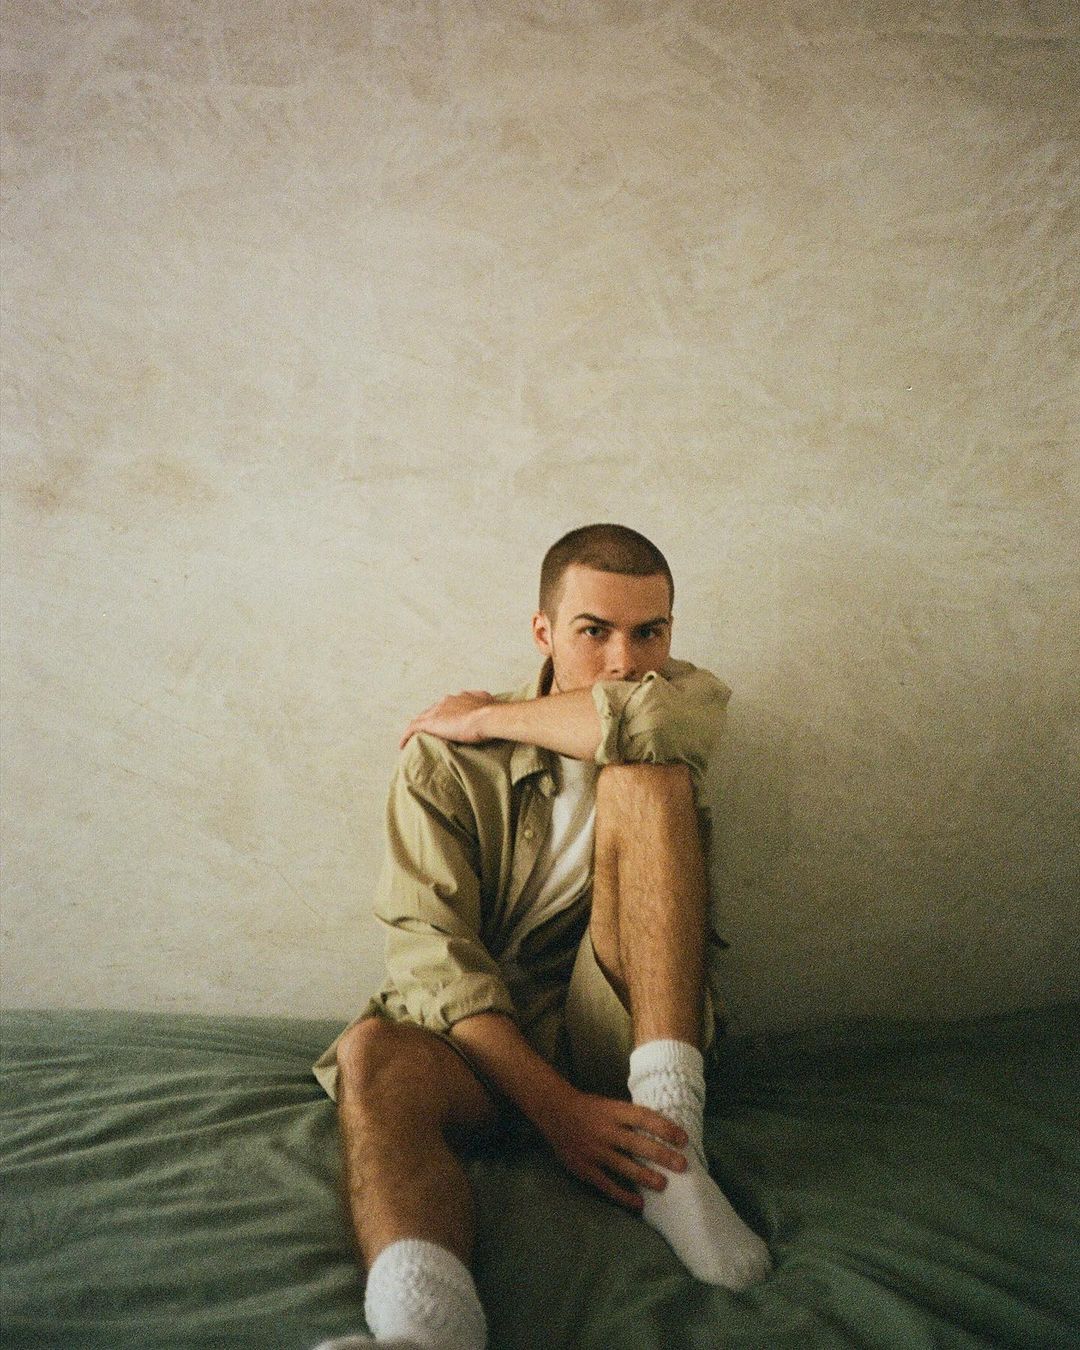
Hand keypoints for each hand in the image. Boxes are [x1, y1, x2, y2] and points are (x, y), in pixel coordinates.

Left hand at [399, 690, 495, 749]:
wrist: (486, 717)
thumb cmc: (491, 713)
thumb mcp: (489, 703)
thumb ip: (485, 703)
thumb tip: (490, 705)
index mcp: (460, 697)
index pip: (448, 705)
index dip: (444, 713)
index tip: (445, 722)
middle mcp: (447, 701)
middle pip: (433, 710)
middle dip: (430, 719)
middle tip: (430, 732)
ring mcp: (437, 710)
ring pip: (421, 718)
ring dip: (418, 727)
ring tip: (415, 738)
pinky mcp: (430, 722)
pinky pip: (413, 728)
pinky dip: (407, 736)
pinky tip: (402, 745)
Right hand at [535, 1084, 688, 1211]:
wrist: (554, 1111)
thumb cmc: (590, 1108)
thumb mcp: (610, 1105)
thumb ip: (630, 1118)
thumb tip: (662, 1131)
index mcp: (614, 1111)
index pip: (644, 1118)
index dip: (665, 1128)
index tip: (683, 1139)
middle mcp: (606, 1130)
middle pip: (638, 1144)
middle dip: (662, 1155)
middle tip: (682, 1165)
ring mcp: (594, 1150)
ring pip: (624, 1166)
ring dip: (645, 1177)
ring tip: (663, 1185)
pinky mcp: (584, 1167)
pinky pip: (606, 1184)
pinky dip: (623, 1195)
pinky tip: (638, 1204)